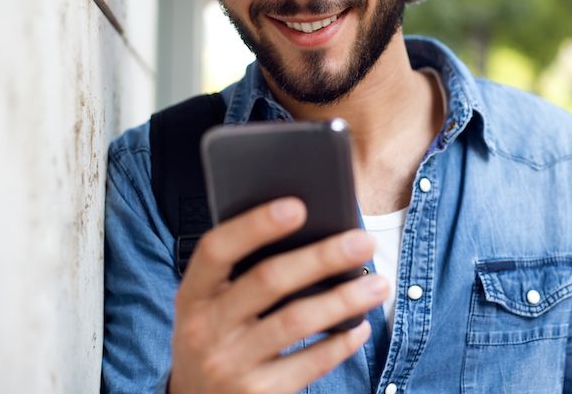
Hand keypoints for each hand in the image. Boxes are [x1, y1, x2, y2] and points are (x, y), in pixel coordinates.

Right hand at [168, 197, 385, 393]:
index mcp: (192, 294)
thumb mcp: (211, 305)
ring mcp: (230, 364)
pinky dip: (340, 343)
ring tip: (379, 284)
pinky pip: (310, 364)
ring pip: (297, 321)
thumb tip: (311, 233)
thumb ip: (243, 272)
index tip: (297, 206)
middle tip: (363, 241)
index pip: (217, 249)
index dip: (255, 225)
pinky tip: (360, 326)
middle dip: (322, 257)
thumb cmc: (215, 337)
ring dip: (344, 299)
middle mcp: (205, 328)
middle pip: (269, 280)